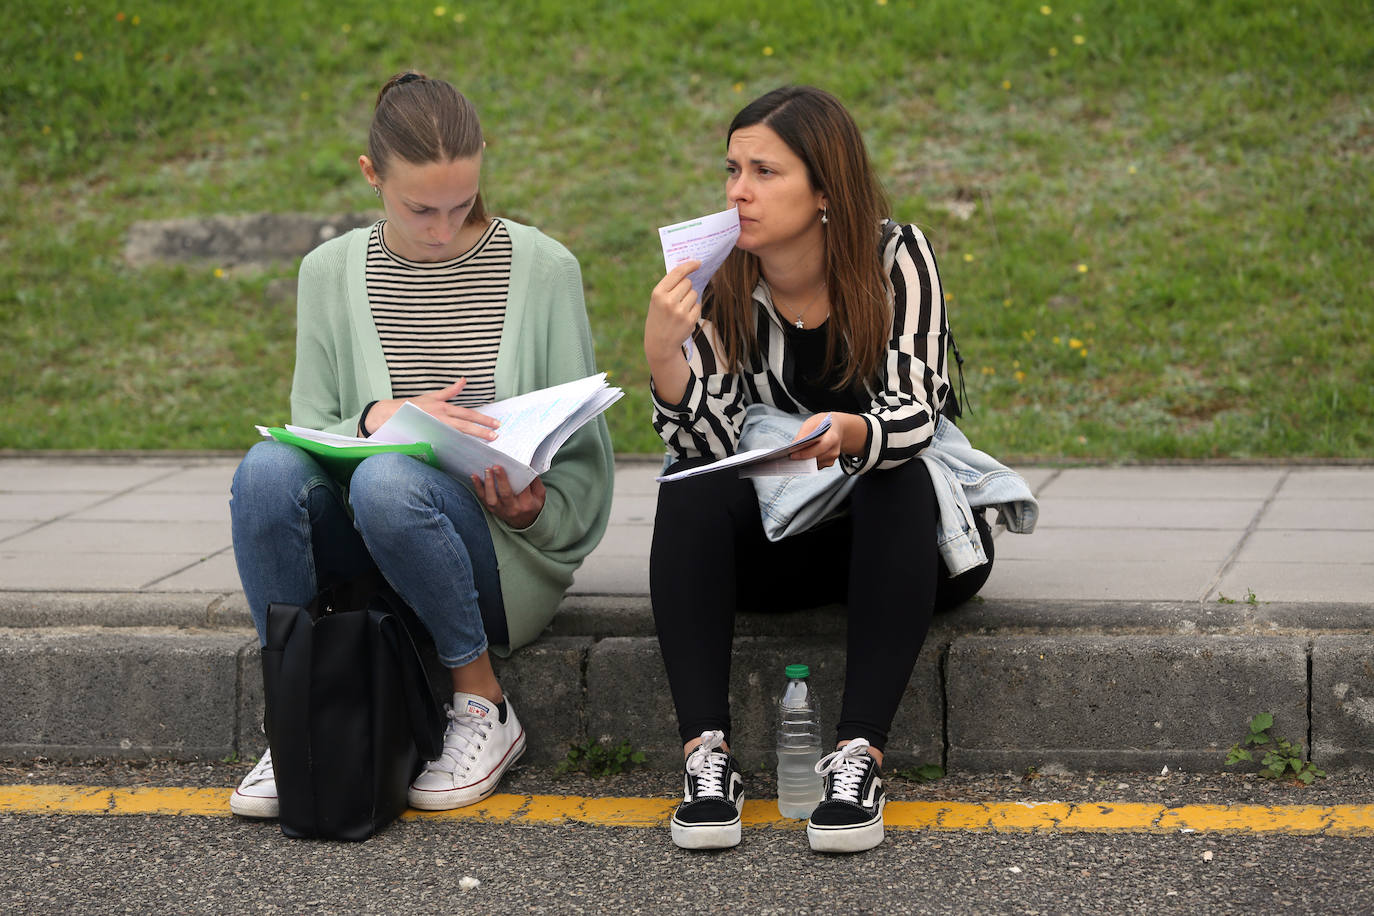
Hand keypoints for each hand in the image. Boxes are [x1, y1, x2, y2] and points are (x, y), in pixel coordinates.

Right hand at [362, 379, 498, 439]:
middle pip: (465, 426)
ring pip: (456, 436)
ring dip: (471, 440)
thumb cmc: (412, 405)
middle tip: (495, 436)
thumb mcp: (432, 395)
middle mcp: (440, 418)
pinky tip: (463, 452)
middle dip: (482, 432)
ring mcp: (434, 429)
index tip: (496, 424)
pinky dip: (454, 447)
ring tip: (484, 444)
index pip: (468, 414)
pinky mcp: (427, 438)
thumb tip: (464, 380)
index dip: (482, 420)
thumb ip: (450, 391)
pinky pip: (444, 444)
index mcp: (443, 408)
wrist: (388, 414)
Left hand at [472, 466, 545, 528]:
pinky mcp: (492, 510)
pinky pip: (483, 499)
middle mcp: (513, 509)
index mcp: (527, 504)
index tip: (514, 464)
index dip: (519, 476)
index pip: (523, 489)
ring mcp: (501, 510)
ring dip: (488, 484)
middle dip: (501, 480)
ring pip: (492, 499)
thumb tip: (527, 467)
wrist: (525, 523)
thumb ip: (535, 482)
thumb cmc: (532, 505)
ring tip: (487, 470)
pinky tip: (474, 477)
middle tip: (497, 467)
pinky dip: (478, 488)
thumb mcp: (540, 495)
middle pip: (506, 494)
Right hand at [644, 260, 700, 364]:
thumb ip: (669, 286)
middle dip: (686, 287)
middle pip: (687, 282)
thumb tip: (688, 271)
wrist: (659, 344)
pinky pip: (698, 306)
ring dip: (690, 299)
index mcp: (658, 293)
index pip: (677, 273)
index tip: (698, 263)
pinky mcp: (689, 320)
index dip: (689, 265)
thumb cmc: (659, 318)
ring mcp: (680, 311)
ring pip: (694, 293)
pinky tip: (684, 317)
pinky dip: (694, 309)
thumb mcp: (657, 301)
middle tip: (679, 298)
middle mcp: (668, 301)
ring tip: (680, 310)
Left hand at [787, 412, 859, 469]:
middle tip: (789, 458)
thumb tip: (793, 446)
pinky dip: (808, 462)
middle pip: (816, 458)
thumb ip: (803, 434)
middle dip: (802, 459)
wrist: (836, 427)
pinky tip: (801, 457)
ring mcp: (832, 458)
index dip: (805, 453)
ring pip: (815, 464)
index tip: (792, 455)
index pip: (819, 448)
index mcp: (833, 438)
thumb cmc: (823, 423)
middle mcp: (834, 450)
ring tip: (793, 457)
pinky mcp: (828, 462)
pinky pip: (816, 465)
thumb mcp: (812, 422)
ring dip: (804, 461)